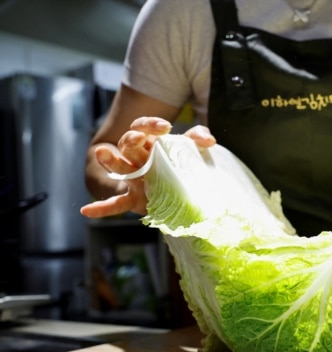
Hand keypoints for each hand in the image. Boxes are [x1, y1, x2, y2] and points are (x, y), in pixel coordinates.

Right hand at [80, 117, 215, 217]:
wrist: (180, 191)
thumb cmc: (181, 165)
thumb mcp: (189, 150)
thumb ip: (196, 140)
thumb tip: (209, 140)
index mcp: (150, 143)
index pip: (143, 127)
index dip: (151, 125)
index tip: (165, 127)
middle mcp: (138, 158)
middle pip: (128, 144)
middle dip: (131, 139)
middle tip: (138, 138)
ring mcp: (133, 178)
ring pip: (119, 166)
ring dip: (110, 160)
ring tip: (103, 153)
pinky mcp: (133, 198)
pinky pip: (115, 203)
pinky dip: (101, 208)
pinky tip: (87, 211)